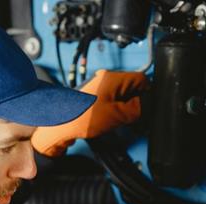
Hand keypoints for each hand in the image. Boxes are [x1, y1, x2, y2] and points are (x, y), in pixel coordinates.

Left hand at [31, 70, 148, 156]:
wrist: (58, 123)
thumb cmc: (80, 117)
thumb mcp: (117, 115)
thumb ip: (136, 109)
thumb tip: (144, 106)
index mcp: (113, 78)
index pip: (142, 79)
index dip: (147, 94)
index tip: (146, 107)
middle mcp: (105, 79)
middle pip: (132, 87)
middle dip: (134, 102)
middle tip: (130, 117)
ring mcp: (98, 87)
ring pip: (121, 95)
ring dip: (123, 108)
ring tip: (115, 120)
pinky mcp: (92, 97)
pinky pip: (110, 101)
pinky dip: (112, 110)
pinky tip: (107, 121)